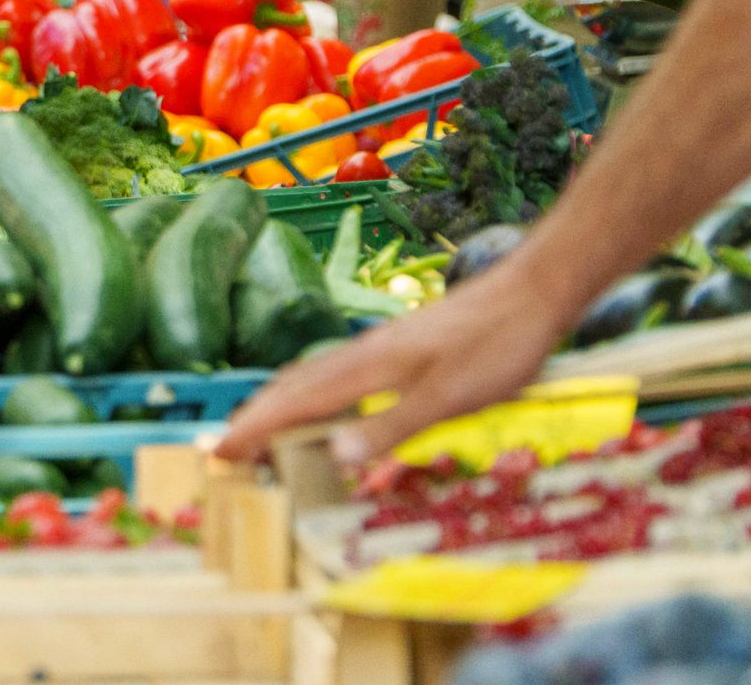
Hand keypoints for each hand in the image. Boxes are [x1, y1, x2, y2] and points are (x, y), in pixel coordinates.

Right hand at [214, 268, 567, 466]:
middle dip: (255, 416)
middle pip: (293, 385)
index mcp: (368, 366)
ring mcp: (379, 348)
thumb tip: (334, 455)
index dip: (256, 426)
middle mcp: (363, 353)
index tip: (220, 451)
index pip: (296, 400)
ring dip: (279, 405)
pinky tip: (323, 406)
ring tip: (259, 431)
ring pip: (312, 377)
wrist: (530, 294)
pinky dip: (310, 395)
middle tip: (224, 449)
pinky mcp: (397, 348)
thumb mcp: (451, 397)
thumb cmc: (496, 346)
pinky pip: (334, 374)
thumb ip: (392, 425)